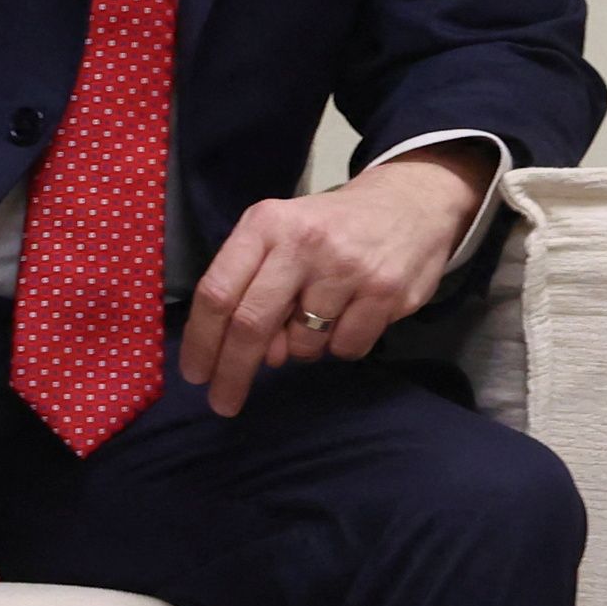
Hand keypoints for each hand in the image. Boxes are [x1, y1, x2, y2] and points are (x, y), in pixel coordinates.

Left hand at [183, 144, 497, 413]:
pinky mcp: (385, 290)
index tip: (195, 375)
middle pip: (251, 324)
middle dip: (233, 372)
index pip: (218, 291)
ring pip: (303, 345)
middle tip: (224, 403)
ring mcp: (347, 267)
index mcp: (267, 224)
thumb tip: (257, 356)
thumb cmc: (329, 228)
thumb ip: (256, 289)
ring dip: (302, 349)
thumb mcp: (282, 238)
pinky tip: (352, 314)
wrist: (411, 202)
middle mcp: (303, 242)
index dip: (201, 341)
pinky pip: (347, 348)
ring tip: (320, 315)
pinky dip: (342, 345)